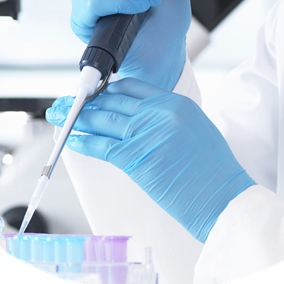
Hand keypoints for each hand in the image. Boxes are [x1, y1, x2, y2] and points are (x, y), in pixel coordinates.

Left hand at [46, 78, 255, 242]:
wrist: (224, 197)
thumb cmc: (213, 169)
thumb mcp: (194, 127)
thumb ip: (166, 117)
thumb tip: (139, 118)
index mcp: (174, 102)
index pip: (132, 86)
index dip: (108, 89)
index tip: (95, 93)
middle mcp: (158, 112)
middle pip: (113, 100)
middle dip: (86, 100)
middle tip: (67, 101)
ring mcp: (146, 133)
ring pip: (103, 119)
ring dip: (77, 117)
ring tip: (60, 115)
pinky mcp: (136, 158)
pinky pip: (101, 146)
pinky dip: (83, 141)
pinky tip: (71, 138)